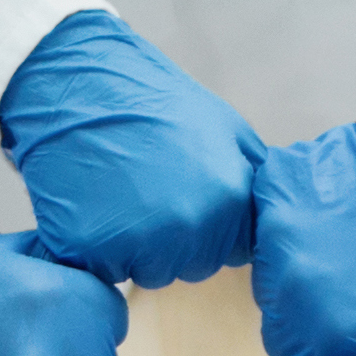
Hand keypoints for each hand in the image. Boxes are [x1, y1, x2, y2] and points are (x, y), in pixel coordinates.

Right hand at [0, 11, 265, 288]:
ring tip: (119, 195)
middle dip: (176, 238)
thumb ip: (253, 178)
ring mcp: (138, 244)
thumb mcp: (223, 127)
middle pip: (193, 264)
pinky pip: (106, 271)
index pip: (235, 250)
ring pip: (150, 272)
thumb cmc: (149, 101)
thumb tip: (279, 212)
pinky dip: (97, 248)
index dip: (212, 226)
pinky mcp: (91, 252)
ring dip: (137, 246)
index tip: (187, 194)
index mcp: (228, 201)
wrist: (75, 84)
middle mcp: (189, 229)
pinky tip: (92, 205)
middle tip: (147, 189)